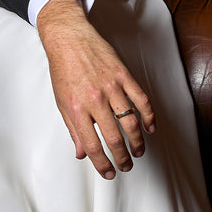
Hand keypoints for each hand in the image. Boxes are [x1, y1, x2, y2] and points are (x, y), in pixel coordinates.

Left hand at [36, 0, 154, 179]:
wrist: (69, 38)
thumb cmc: (63, 69)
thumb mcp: (61, 102)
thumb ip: (73, 129)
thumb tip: (81, 152)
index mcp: (76, 109)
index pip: (92, 145)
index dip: (102, 164)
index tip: (109, 173)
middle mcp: (94, 100)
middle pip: (114, 137)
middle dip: (122, 158)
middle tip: (127, 166)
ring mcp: (111, 87)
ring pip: (131, 121)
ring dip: (138, 141)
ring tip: (138, 152)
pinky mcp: (123, 75)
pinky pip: (141, 99)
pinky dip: (148, 116)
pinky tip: (150, 127)